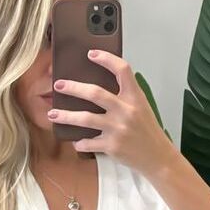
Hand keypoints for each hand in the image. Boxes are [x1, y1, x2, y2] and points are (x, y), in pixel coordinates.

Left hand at [47, 48, 174, 177]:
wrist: (157, 156)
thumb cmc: (147, 130)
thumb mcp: (141, 107)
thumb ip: (125, 95)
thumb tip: (100, 85)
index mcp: (135, 97)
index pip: (122, 70)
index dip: (106, 59)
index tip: (91, 53)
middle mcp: (126, 110)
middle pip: (95, 93)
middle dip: (74, 87)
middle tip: (59, 85)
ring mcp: (118, 129)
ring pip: (85, 119)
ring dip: (66, 116)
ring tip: (52, 114)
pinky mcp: (112, 146)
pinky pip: (89, 143)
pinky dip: (80, 143)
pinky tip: (75, 141)